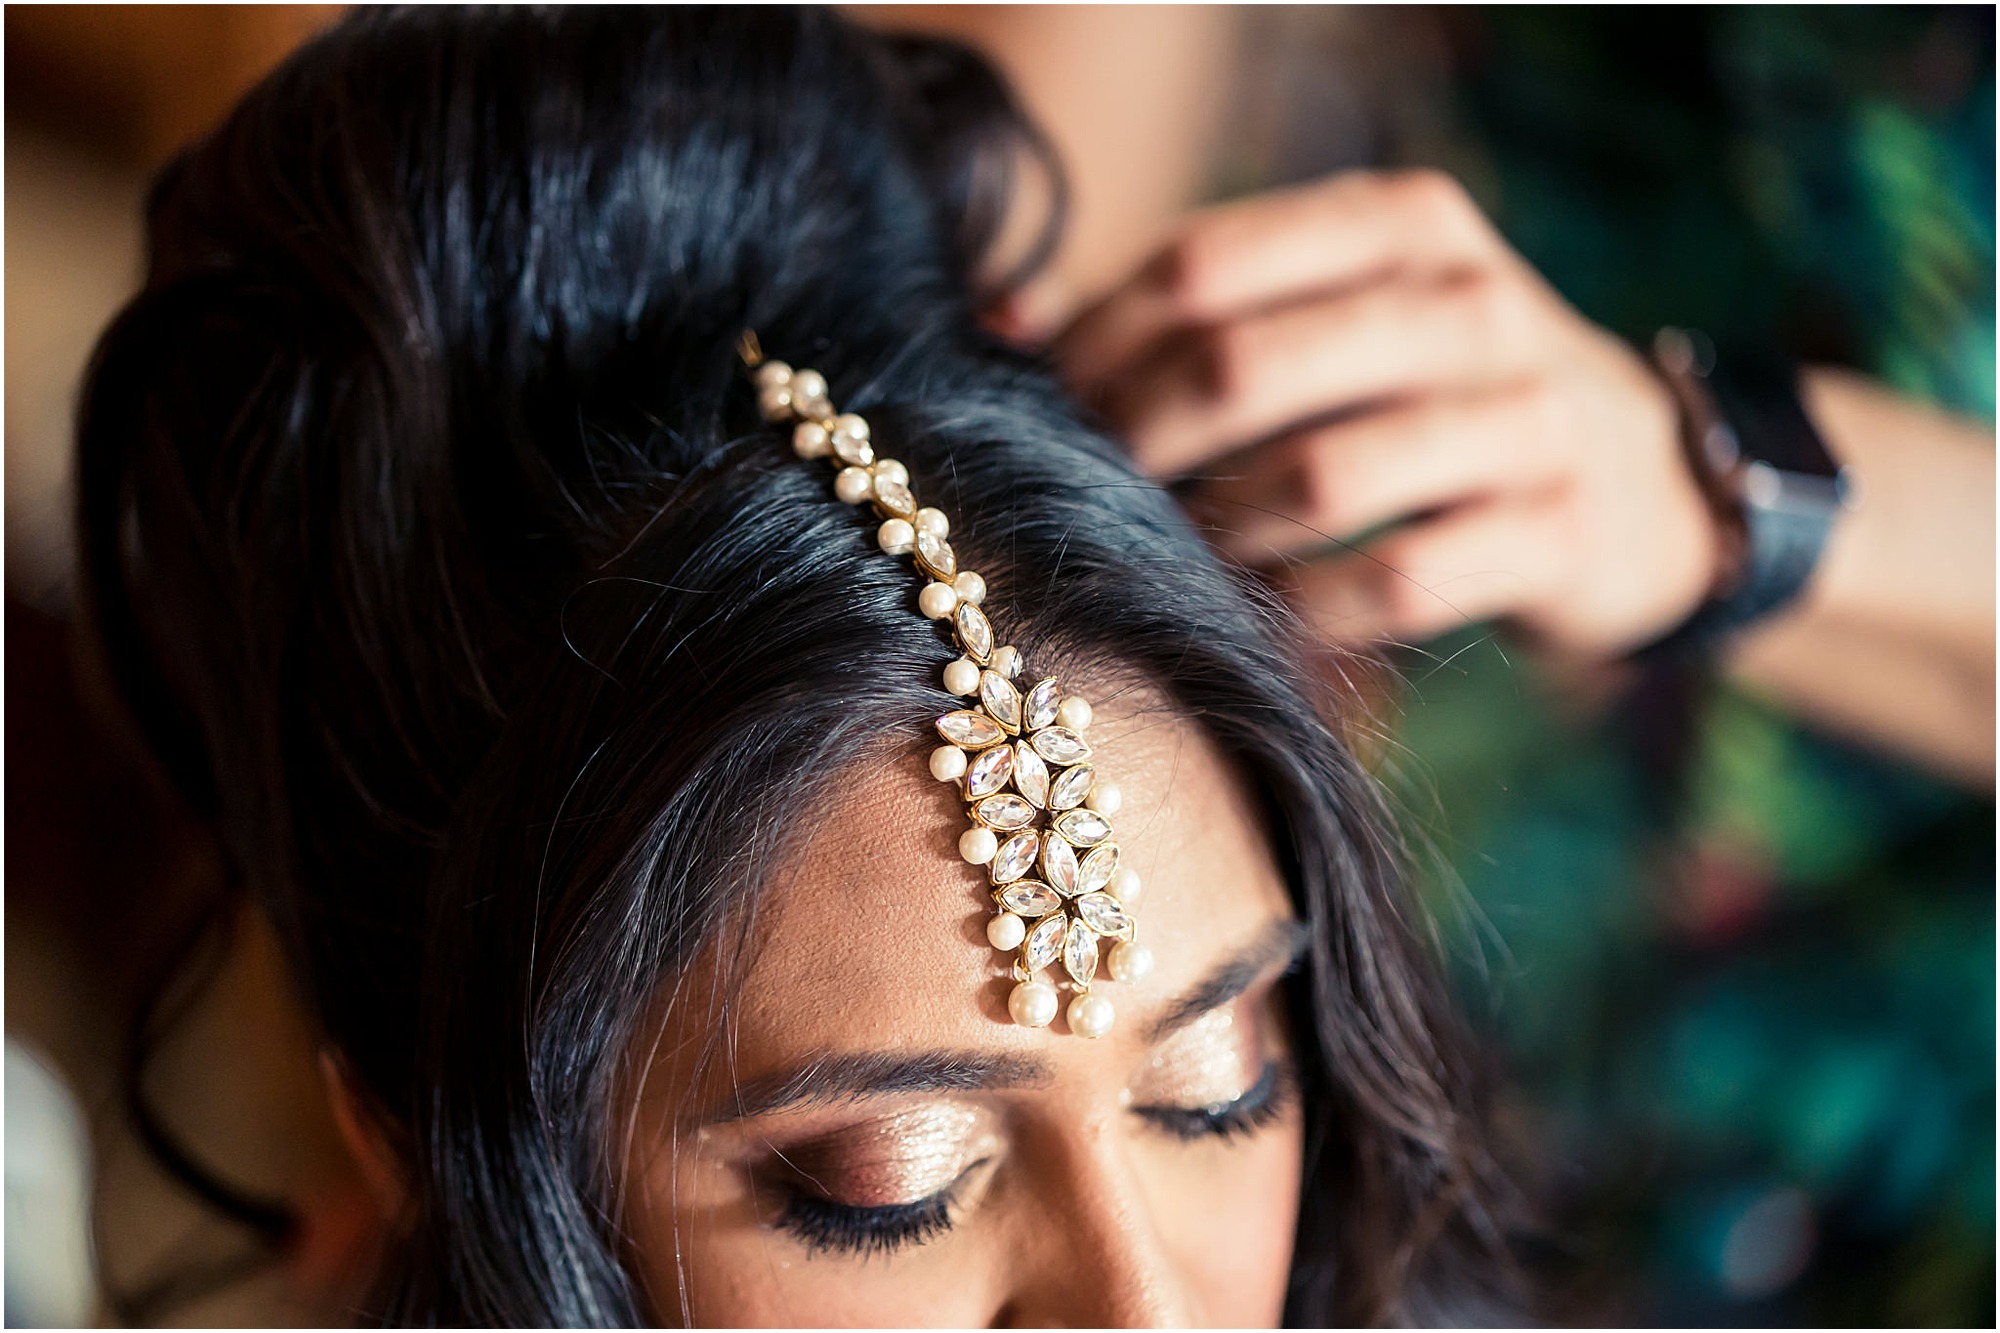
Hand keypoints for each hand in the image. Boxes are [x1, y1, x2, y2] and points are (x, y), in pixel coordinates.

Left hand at [1052, 169, 1727, 657]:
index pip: (1200, 267)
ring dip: (1221, 536)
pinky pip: (1395, 579)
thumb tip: (998, 324)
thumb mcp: (1340, 319)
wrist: (1639, 485)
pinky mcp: (1559, 530)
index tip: (1044, 419)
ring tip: (1179, 561)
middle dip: (1140, 448)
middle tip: (1089, 504)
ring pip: (1320, 478)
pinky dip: (1309, 609)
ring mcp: (1527, 415)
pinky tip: (1273, 614)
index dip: (1097, 351)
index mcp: (1400, 222)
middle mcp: (1472, 300)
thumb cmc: (1431, 399)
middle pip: (1245, 366)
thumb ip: (1191, 316)